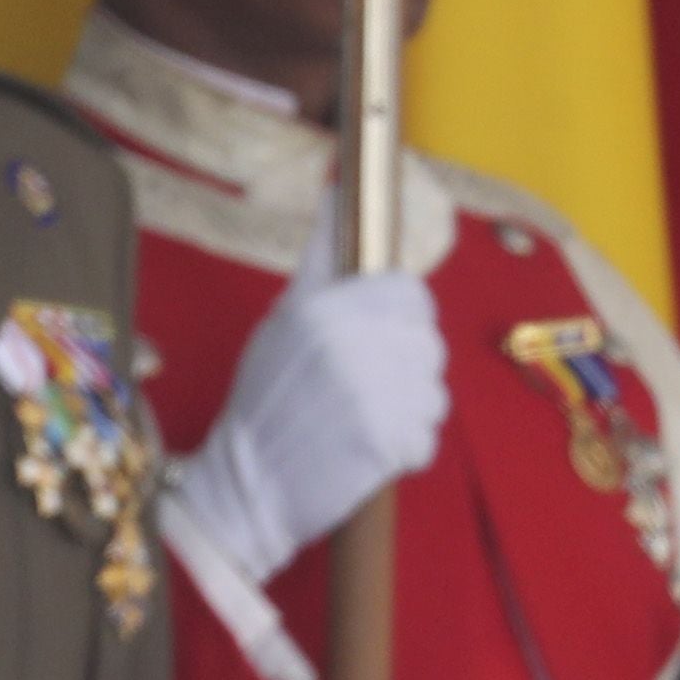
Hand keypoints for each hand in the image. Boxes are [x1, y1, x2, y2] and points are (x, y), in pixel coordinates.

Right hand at [161, 265, 447, 587]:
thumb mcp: (283, 318)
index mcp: (328, 307)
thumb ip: (321, 260)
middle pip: (428, 345)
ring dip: (408, 413)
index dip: (401, 319)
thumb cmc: (263, 400)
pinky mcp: (387, 445)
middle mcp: (353, 345)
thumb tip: (336, 192)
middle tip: (361, 393)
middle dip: (405, 370)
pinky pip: (426, 439)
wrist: (245, 487)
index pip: (411, 295)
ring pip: (433, 394)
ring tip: (362, 423)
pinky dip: (405, 452)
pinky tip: (367, 452)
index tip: (377, 343)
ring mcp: (373, 397)